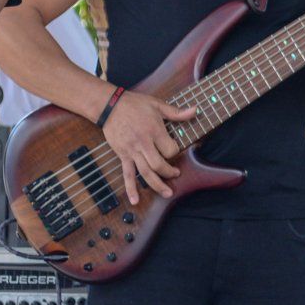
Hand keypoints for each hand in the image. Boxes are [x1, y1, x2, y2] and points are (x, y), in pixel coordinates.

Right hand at [102, 89, 197, 203]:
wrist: (109, 106)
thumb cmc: (134, 104)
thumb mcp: (157, 105)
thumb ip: (176, 112)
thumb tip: (195, 110)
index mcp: (154, 131)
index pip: (170, 149)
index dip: (175, 151)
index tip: (175, 149)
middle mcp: (143, 143)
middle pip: (159, 165)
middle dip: (169, 172)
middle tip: (176, 174)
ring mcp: (132, 151)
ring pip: (145, 172)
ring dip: (157, 185)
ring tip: (167, 193)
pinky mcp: (122, 155)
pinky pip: (127, 174)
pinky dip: (130, 188)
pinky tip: (135, 200)